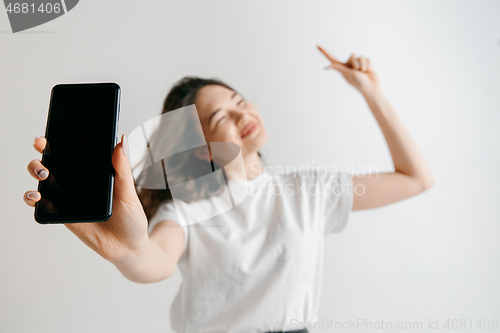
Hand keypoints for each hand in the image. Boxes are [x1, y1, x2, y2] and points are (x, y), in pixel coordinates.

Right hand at [24, 135, 149, 263]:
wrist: (128, 246)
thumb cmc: (131, 217)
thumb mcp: (129, 192)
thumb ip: (122, 168)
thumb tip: (121, 140)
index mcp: (95, 173)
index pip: (75, 152)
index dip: (62, 140)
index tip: (53, 132)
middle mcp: (79, 182)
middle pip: (55, 162)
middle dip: (43, 152)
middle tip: (43, 147)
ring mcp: (69, 198)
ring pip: (44, 181)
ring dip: (36, 172)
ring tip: (43, 173)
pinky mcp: (63, 215)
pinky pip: (44, 205)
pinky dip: (34, 199)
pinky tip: (36, 196)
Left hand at [317, 45, 380, 95]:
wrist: (371, 88)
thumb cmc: (358, 82)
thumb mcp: (347, 74)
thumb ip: (338, 67)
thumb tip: (326, 67)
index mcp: (342, 68)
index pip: (331, 58)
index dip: (325, 52)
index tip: (317, 45)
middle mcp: (349, 65)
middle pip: (353, 55)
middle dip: (357, 64)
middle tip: (358, 73)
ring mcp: (357, 64)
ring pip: (361, 57)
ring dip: (363, 66)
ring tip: (363, 73)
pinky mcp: (365, 63)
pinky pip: (367, 59)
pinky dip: (368, 65)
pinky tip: (368, 71)